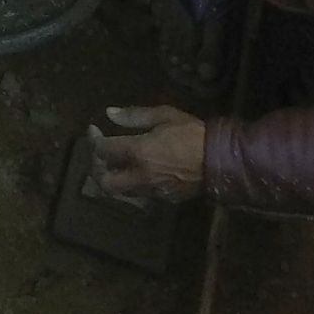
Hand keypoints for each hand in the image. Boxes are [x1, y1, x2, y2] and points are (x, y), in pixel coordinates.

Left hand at [84, 105, 207, 203]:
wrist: (219, 161)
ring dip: (112, 178)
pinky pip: (137, 194)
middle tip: (99, 154)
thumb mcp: (163, 115)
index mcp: (139, 152)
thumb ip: (134, 116)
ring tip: (115, 162)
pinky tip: (135, 170)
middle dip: (96, 168)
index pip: (104, 151)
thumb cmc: (191, 133)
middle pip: (105, 182)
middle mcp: (140, 175)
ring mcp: (151, 191)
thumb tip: (109, 113)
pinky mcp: (162, 200)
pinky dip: (129, 184)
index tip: (94, 129)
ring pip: (120, 192)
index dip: (94, 140)